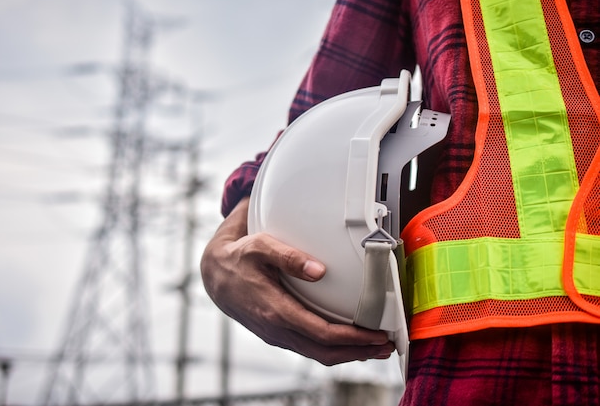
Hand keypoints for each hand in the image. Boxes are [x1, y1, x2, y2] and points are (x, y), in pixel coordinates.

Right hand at [200, 197, 395, 365]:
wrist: (214, 276)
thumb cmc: (238, 258)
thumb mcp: (260, 247)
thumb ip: (289, 256)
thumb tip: (319, 270)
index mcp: (275, 310)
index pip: (322, 333)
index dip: (353, 339)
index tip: (377, 336)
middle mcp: (277, 329)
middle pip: (325, 352)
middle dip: (359, 352)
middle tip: (387, 347)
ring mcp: (276, 335)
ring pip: (317, 354)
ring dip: (348, 354)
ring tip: (374, 348)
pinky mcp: (277, 334)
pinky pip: (308, 348)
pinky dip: (332, 349)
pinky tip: (347, 342)